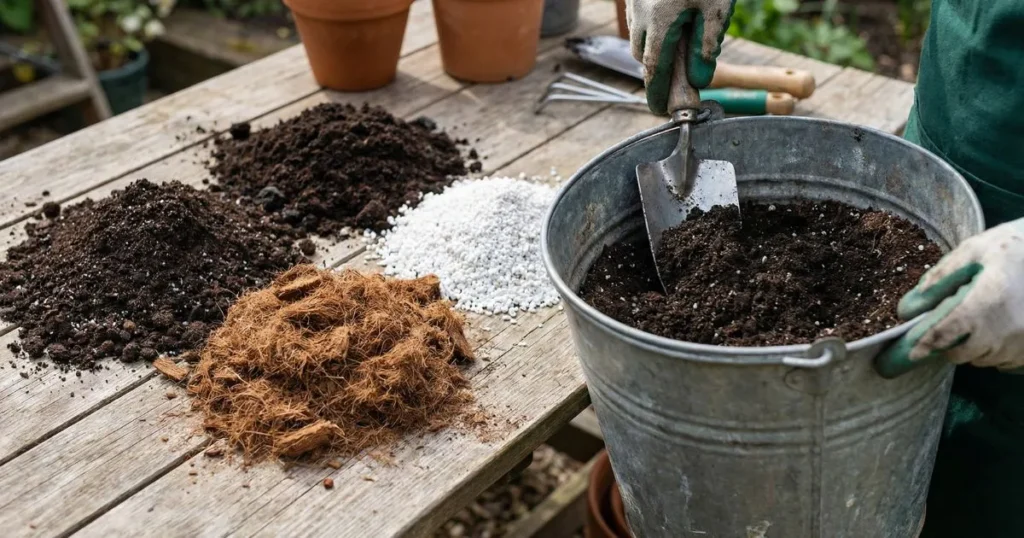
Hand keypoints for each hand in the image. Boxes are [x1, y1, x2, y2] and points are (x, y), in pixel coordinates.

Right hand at [627, 0, 735, 114]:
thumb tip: (699, 81)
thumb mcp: (716, 9)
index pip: (655, 68)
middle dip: (658, 69)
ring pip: (639, 38)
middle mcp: (640, 13)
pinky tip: (673, 23)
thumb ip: (706, 46)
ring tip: (680, 44)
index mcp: (659, 20)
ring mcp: (634, 2)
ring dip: (653, 48)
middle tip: (680, 78)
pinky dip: (650, 31)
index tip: (661, 109)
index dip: (657, 93)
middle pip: (642, 55)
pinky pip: (638, 21)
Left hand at [878, 218, 1023, 375]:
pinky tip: (1000, 328)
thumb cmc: (1012, 249)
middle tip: (953, 325)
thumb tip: (907, 308)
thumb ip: (940, 276)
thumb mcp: (973, 250)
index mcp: (989, 299)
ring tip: (980, 321)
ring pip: (983, 359)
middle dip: (950, 345)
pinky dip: (995, 351)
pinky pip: (1004, 362)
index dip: (927, 344)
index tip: (912, 353)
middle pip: (962, 354)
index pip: (949, 330)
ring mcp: (1023, 343)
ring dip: (973, 348)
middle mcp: (1007, 327)